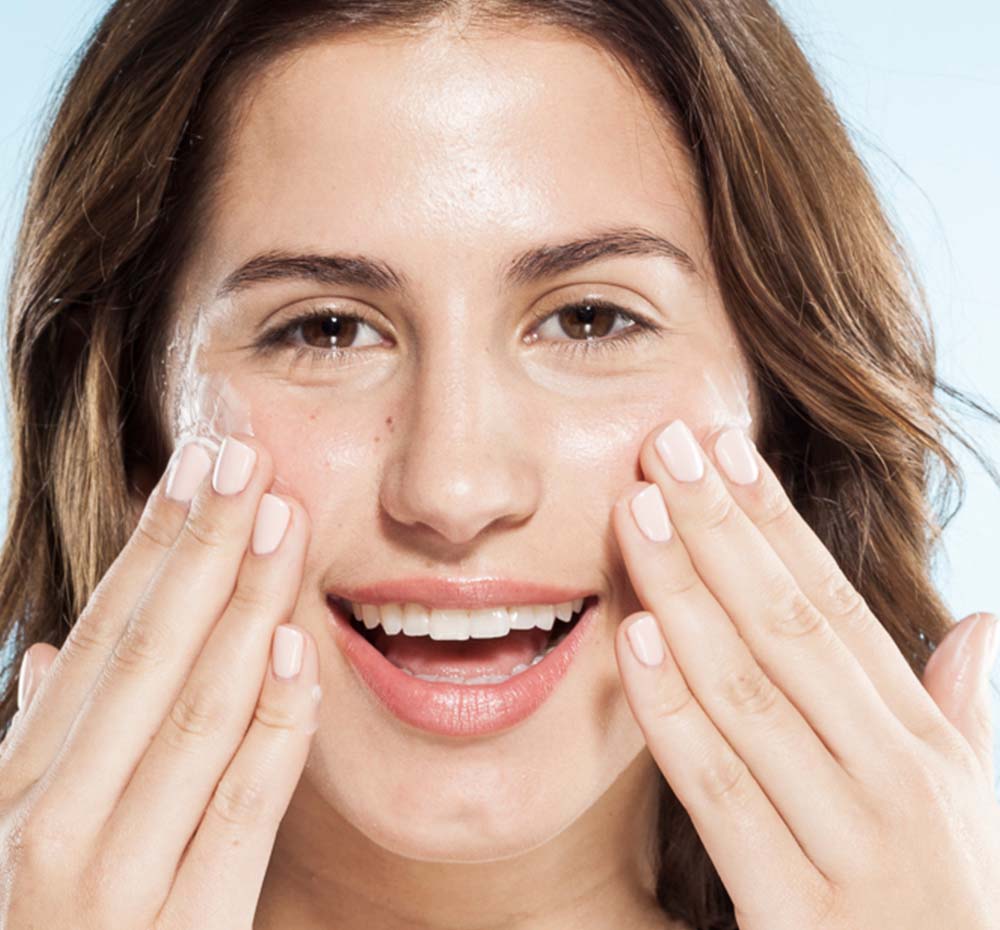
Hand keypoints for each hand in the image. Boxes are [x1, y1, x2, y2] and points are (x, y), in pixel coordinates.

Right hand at [0, 434, 319, 928]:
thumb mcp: (13, 838)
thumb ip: (39, 748)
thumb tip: (46, 656)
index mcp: (15, 792)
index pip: (101, 639)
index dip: (152, 546)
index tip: (197, 465)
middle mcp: (46, 829)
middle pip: (144, 654)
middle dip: (200, 546)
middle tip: (245, 450)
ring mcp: (106, 889)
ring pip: (190, 711)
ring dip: (241, 604)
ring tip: (278, 515)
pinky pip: (236, 814)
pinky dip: (269, 728)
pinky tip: (296, 651)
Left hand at [611, 418, 999, 929]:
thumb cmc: (951, 912)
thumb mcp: (970, 812)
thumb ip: (963, 717)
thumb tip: (980, 626)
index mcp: (926, 747)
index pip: (835, 607)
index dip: (775, 522)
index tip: (723, 448)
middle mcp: (897, 784)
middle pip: (789, 628)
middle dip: (721, 529)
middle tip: (664, 445)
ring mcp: (852, 851)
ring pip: (750, 694)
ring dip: (686, 594)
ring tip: (637, 513)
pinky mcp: (798, 921)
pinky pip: (722, 795)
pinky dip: (674, 714)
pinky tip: (632, 640)